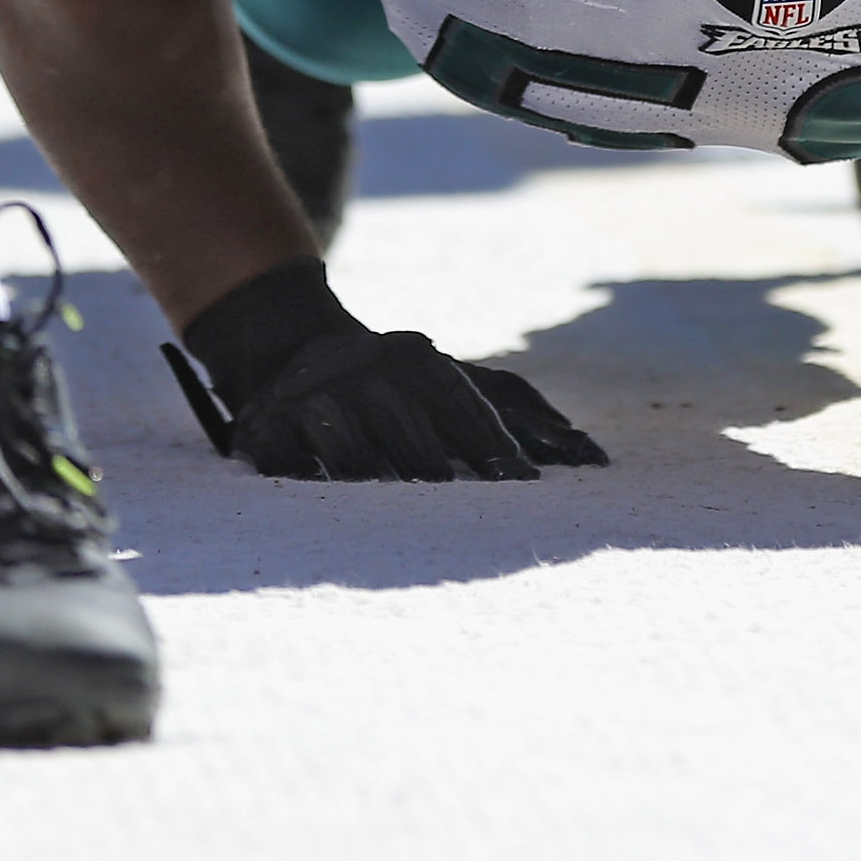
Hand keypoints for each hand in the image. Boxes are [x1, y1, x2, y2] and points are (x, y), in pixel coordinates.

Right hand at [167, 258, 607, 480]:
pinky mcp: (266, 426)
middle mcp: (369, 372)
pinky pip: (285, 457)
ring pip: (349, 445)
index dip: (491, 441)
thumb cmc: (401, 385)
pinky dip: (303, 476)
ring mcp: (316, 398)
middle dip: (432, 462)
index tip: (521, 483)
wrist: (295, 351)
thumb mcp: (459, 381)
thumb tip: (593, 456)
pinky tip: (320, 497)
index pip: (461, 401)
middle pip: (407, 425)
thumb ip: (520, 414)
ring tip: (394, 508)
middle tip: (459, 507)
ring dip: (372, 474)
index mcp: (420, 361)